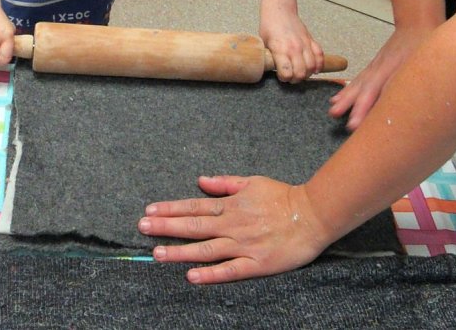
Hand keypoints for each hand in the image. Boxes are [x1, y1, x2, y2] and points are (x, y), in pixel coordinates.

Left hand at [138, 175, 330, 282]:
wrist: (313, 214)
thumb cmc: (282, 196)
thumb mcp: (251, 181)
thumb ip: (224, 183)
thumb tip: (200, 180)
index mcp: (231, 204)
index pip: (194, 206)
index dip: (170, 209)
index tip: (149, 211)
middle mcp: (233, 224)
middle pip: (193, 225)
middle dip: (166, 227)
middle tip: (142, 228)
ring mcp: (244, 244)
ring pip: (206, 249)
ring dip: (180, 251)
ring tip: (157, 253)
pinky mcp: (257, 263)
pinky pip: (229, 270)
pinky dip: (210, 274)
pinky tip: (191, 276)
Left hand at [260, 11, 323, 82]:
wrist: (279, 10)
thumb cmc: (269, 26)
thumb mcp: (263, 43)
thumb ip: (269, 58)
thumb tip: (270, 70)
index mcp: (280, 49)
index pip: (286, 73)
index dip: (284, 78)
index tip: (282, 77)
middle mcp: (294, 48)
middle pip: (301, 73)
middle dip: (296, 79)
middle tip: (291, 78)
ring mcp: (304, 44)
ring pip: (312, 67)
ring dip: (307, 74)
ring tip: (300, 73)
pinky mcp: (311, 40)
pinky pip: (320, 56)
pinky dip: (319, 65)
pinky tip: (314, 69)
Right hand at [328, 27, 430, 129]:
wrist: (416, 27)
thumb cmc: (423, 46)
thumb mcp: (422, 65)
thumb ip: (411, 85)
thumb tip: (406, 107)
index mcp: (389, 69)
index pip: (373, 92)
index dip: (362, 109)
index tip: (354, 124)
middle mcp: (377, 69)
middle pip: (360, 87)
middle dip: (347, 102)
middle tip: (334, 114)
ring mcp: (374, 67)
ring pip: (357, 83)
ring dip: (345, 97)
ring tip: (333, 110)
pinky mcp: (374, 67)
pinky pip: (359, 80)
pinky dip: (348, 89)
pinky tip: (339, 97)